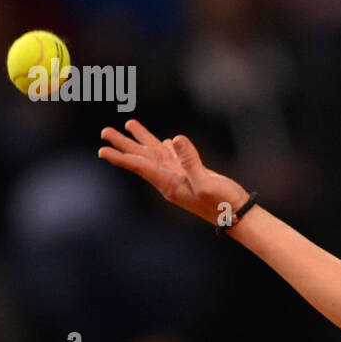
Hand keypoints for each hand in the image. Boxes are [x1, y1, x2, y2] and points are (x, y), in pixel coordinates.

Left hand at [98, 119, 249, 225]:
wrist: (239, 216)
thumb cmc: (223, 204)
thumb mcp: (207, 183)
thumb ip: (190, 161)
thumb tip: (174, 139)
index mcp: (170, 184)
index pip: (141, 167)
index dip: (122, 157)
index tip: (102, 150)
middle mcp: (171, 181)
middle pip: (143, 158)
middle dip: (124, 144)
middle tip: (105, 131)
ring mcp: (181, 178)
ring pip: (157, 155)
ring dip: (142, 141)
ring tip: (129, 125)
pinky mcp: (193, 176)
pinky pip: (173, 158)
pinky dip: (165, 147)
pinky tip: (163, 141)